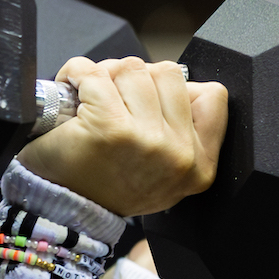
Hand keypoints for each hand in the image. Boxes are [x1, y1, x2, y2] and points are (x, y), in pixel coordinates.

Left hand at [22, 57, 224, 217]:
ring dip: (105, 77)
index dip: (175, 89)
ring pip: (133, 68)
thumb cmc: (107, 185)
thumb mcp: (166, 168)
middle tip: (114, 104)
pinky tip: (72, 96)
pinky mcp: (112, 127)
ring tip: (92, 103)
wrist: (65, 210)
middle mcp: (180, 155)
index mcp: (199, 166)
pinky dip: (76, 75)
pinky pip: (95, 74)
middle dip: (134, 79)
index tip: (149, 105)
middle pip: (168, 73)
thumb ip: (185, 127)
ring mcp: (148, 141)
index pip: (212, 96)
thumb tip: (183, 83)